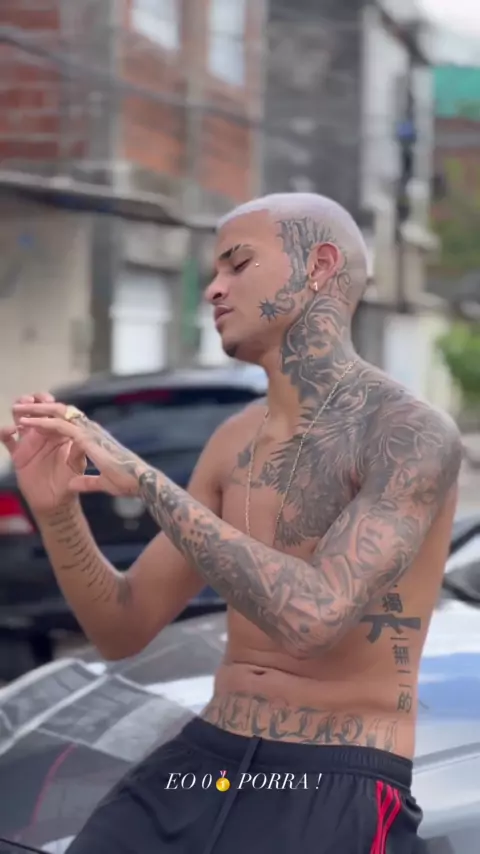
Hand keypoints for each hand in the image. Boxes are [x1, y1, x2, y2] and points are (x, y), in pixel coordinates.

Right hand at [0, 393, 86, 513]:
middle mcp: (46, 435)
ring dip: (20, 411)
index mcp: (62, 435)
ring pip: (22, 420)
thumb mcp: (76, 468)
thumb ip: (78, 453)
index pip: (57, 416)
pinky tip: (8, 431)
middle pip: (38, 412)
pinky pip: (8, 440)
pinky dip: (5, 433)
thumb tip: (81, 437)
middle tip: (31, 400)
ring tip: (19, 408)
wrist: (54, 504)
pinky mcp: (18, 454)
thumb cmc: (68, 484)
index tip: (47, 402)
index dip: (52, 407)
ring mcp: (30, 443)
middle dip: (35, 402)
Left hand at [11, 401, 146, 497]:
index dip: (51, 419)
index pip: (69, 423)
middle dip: (41, 408)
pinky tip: (27, 422)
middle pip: (61, 412)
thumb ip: (87, 482)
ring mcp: (88, 432)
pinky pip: (58, 426)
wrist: (140, 482)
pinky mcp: (85, 439)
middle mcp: (90, 430)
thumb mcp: (102, 483)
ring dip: (36, 410)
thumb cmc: (127, 482)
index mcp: (94, 438)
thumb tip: (73, 483)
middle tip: (22, 405)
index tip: (34, 419)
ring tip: (18, 407)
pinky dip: (41, 423)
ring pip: (57, 414)